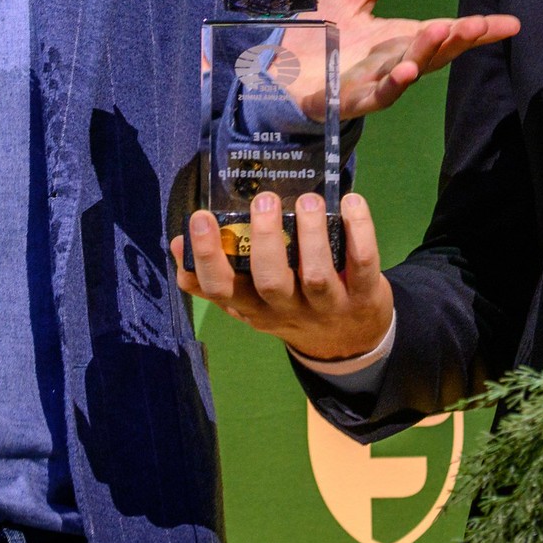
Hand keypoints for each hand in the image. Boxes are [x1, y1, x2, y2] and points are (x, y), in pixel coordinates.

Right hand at [171, 191, 393, 361]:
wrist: (351, 342)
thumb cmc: (290, 307)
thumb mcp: (251, 302)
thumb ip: (216, 277)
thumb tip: (177, 243)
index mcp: (254, 308)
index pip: (222, 290)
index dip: (208, 258)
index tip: (199, 218)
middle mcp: (288, 311)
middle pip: (270, 282)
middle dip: (265, 240)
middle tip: (264, 199)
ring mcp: (328, 306)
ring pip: (315, 276)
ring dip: (311, 235)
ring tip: (307, 200)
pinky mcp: (365, 297)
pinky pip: (363, 265)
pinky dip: (359, 232)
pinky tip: (351, 202)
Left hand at [315, 0, 519, 119]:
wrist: (278, 78)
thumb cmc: (320, 43)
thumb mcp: (351, 1)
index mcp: (397, 42)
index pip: (444, 34)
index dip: (477, 30)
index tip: (512, 23)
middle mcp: (391, 65)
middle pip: (432, 54)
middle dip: (456, 40)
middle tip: (477, 24)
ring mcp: (369, 85)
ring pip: (405, 74)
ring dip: (425, 56)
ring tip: (442, 33)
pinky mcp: (343, 101)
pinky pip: (371, 97)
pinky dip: (391, 87)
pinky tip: (406, 73)